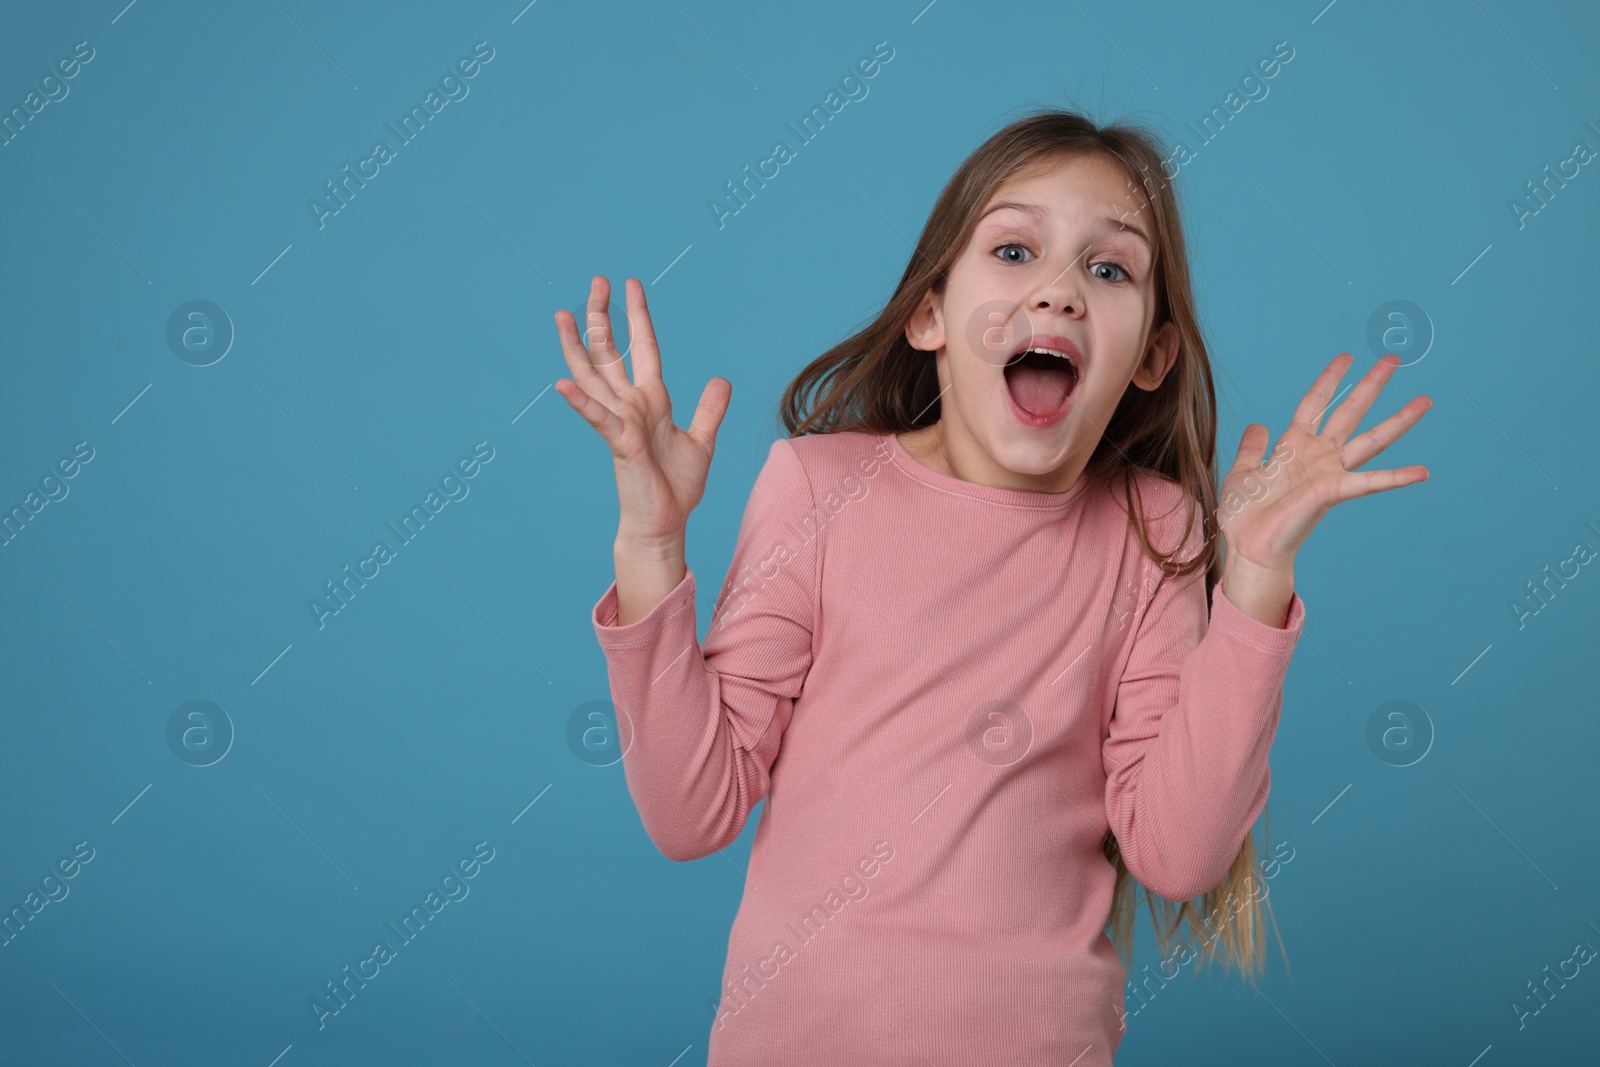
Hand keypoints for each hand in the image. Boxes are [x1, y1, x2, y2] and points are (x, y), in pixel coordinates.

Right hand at [554, 275, 731, 545]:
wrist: (665, 523)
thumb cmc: (676, 487)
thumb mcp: (702, 440)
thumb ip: (709, 409)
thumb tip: (721, 378)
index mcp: (651, 400)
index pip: (644, 348)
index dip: (639, 316)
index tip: (632, 284)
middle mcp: (630, 405)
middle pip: (611, 351)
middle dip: (603, 316)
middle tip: (596, 280)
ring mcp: (621, 422)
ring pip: (593, 376)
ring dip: (576, 346)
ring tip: (562, 314)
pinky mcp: (619, 444)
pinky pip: (598, 418)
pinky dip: (580, 402)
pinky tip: (561, 384)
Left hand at [1218, 352, 1431, 573]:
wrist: (1247, 548)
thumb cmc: (1244, 516)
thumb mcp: (1243, 472)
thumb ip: (1253, 448)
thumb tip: (1259, 424)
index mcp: (1294, 446)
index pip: (1315, 403)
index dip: (1330, 379)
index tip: (1346, 357)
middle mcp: (1317, 455)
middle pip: (1350, 411)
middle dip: (1371, 385)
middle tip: (1393, 359)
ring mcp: (1328, 472)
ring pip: (1370, 439)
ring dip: (1399, 420)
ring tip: (1425, 401)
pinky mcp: (1332, 492)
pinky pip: (1369, 482)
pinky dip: (1396, 477)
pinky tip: (1422, 471)